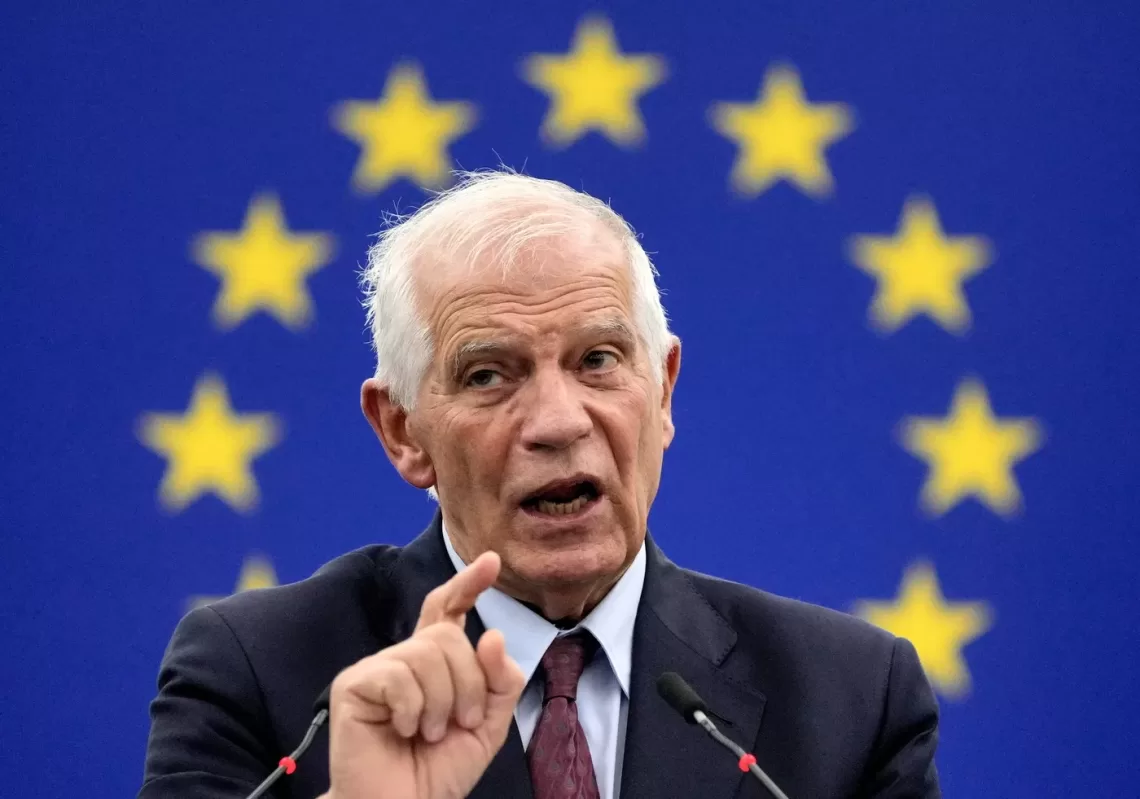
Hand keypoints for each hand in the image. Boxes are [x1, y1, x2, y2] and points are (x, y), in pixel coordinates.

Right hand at [322, 552, 525, 798]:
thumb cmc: (437, 772)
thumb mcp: (487, 726)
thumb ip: (499, 682)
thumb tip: (491, 634)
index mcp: (434, 663)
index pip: (449, 610)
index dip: (468, 584)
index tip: (490, 561)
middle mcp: (403, 658)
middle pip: (448, 635)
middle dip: (468, 684)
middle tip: (459, 724)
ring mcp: (377, 668)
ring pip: (428, 652)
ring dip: (443, 703)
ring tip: (431, 733)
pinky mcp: (353, 684)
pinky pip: (398, 676)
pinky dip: (412, 710)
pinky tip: (402, 730)